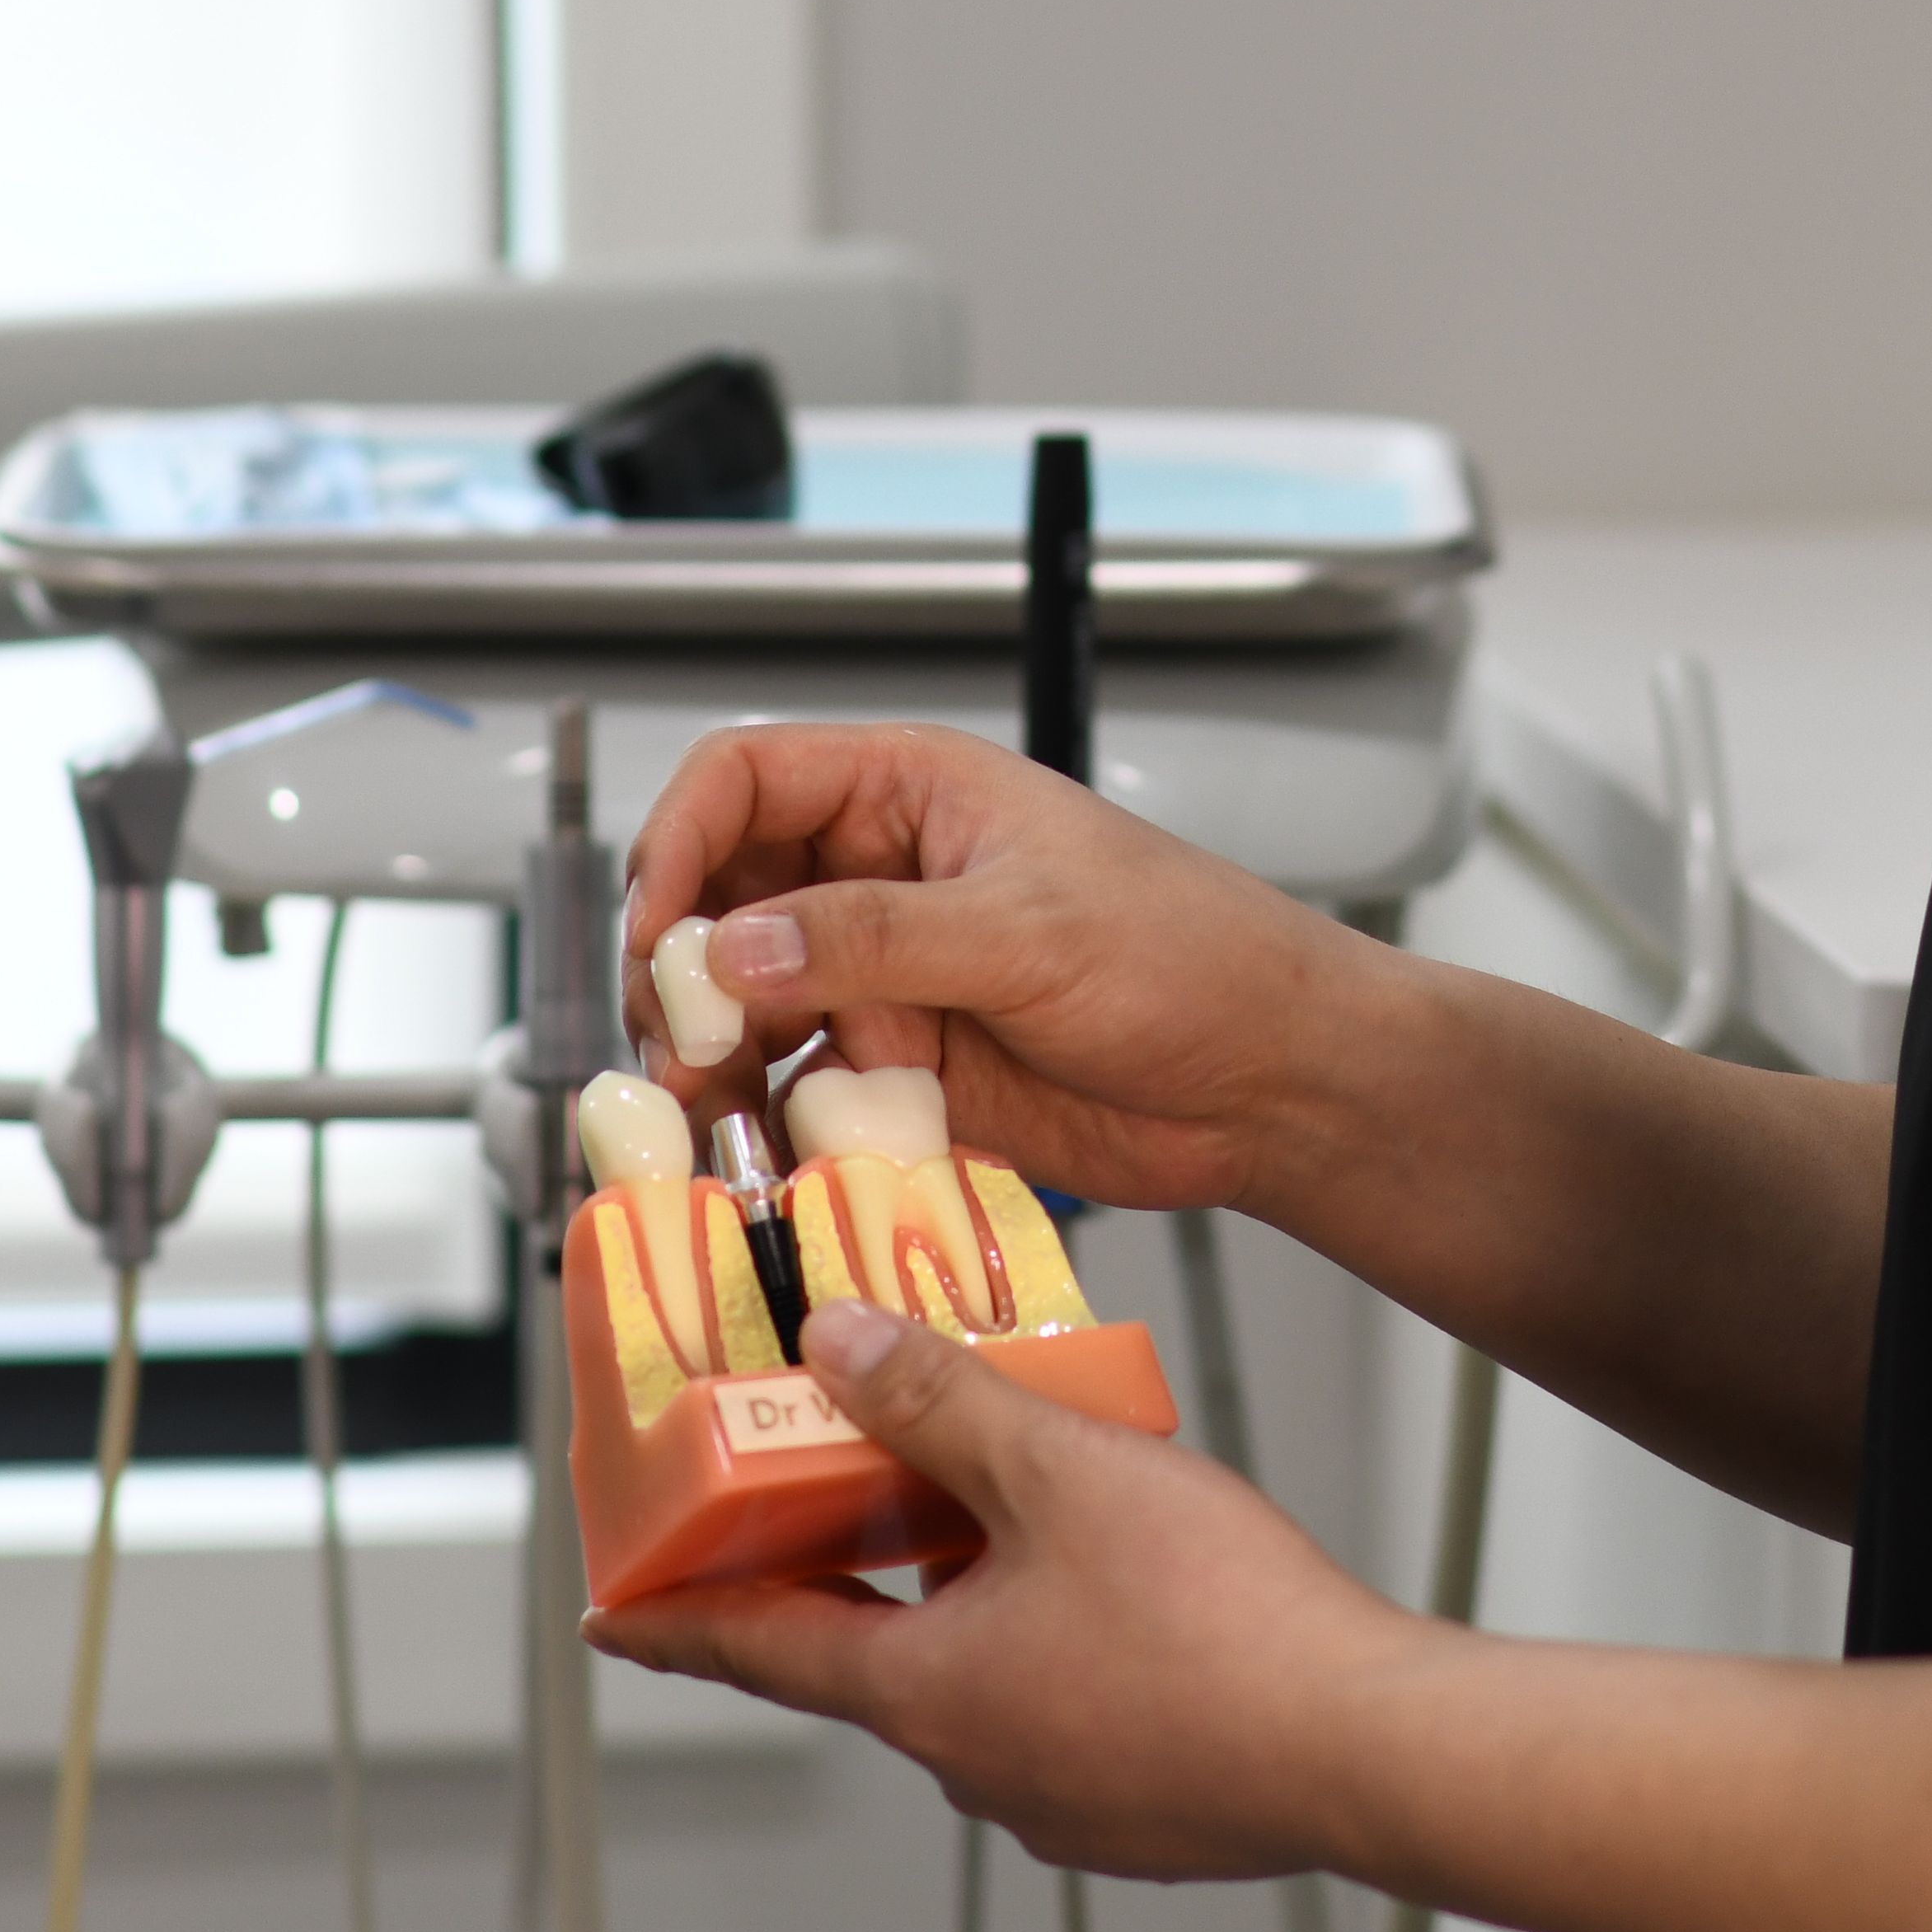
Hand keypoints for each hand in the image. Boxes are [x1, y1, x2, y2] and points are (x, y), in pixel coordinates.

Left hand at [587, 1301, 1426, 1878]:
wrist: (1367, 1745)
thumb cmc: (1226, 1629)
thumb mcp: (1061, 1467)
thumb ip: (942, 1397)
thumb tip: (841, 1343)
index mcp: (929, 1691)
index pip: (758, 1651)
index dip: (677, 1622)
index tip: (617, 1618)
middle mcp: (977, 1763)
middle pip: (872, 1657)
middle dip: (852, 1578)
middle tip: (835, 1506)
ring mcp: (1062, 1798)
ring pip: (978, 1682)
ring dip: (970, 1605)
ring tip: (1014, 1514)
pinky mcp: (1143, 1807)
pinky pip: (1065, 1714)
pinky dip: (1058, 1649)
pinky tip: (1121, 1589)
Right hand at [618, 720, 1384, 1212]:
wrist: (1267, 1081)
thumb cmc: (1189, 957)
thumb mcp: (1026, 931)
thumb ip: (876, 938)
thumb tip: (739, 948)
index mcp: (911, 793)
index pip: (746, 780)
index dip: (681, 844)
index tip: (664, 933)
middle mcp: (882, 876)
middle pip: (724, 899)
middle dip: (685, 969)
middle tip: (683, 1045)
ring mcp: (889, 977)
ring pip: (747, 1003)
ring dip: (712, 1056)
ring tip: (705, 1113)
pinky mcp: (902, 1070)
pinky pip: (799, 1086)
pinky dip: (767, 1118)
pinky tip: (762, 1151)